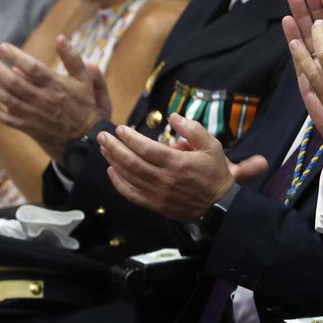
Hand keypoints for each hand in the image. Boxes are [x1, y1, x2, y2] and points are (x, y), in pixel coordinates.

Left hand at [0, 38, 111, 158]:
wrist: (84, 137)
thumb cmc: (84, 105)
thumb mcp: (85, 79)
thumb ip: (73, 58)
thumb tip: (60, 38)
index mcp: (55, 86)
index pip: (33, 68)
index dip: (16, 57)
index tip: (3, 47)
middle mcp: (42, 100)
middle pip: (14, 83)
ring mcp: (32, 115)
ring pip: (7, 99)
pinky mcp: (27, 127)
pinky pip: (6, 119)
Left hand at [98, 113, 270, 221]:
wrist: (220, 205)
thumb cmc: (215, 173)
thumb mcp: (212, 145)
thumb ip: (192, 129)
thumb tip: (173, 117)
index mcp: (177, 163)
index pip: (146, 148)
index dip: (130, 138)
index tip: (120, 129)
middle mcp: (165, 179)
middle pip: (132, 162)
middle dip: (114, 147)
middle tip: (102, 136)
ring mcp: (158, 194)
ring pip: (129, 177)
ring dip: (114, 161)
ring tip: (104, 148)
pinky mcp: (156, 206)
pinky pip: (132, 195)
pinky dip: (119, 183)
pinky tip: (111, 171)